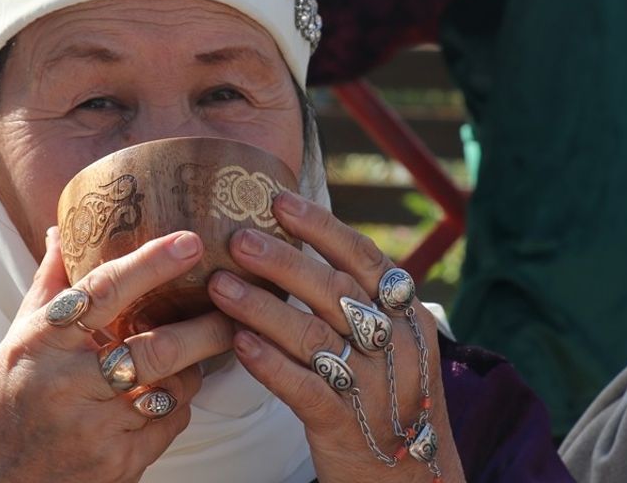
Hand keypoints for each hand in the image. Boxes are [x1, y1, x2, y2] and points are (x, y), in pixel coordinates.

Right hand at [0, 229, 235, 482]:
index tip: (190, 241)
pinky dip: (176, 406)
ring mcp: (93, 430)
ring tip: (204, 349)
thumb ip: (49, 286)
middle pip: (156, 349)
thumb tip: (63, 228)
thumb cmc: (1, 405)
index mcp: (41, 342)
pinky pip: (169, 426)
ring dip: (194, 368)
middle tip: (238, 304)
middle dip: (207, 328)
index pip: (102, 292)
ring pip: (172, 390)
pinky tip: (166, 395)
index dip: (150, 264)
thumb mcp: (16, 342)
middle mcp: (66, 384)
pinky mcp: (116, 467)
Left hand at [209, 191, 465, 482]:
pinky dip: (269, 363)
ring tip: (219, 286)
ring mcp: (372, 387)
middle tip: (236, 239)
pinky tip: (238, 344)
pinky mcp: (346, 425)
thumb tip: (296, 246)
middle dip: (281, 260)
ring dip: (261, 307)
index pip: (364, 257)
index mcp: (408, 316)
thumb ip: (357, 300)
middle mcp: (395, 346)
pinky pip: (303, 387)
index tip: (278, 201)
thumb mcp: (394, 345)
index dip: (320, 226)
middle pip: (333, 290)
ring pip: (312, 336)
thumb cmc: (388, 400)